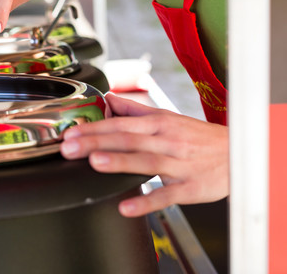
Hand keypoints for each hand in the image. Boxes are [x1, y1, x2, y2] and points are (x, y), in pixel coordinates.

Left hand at [60, 93, 228, 216]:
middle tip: (68, 147)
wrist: (238, 153)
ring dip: (120, 162)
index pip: (121, 123)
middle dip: (96, 142)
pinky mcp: (190, 187)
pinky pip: (167, 195)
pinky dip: (147, 201)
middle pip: (128, 139)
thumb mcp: (167, 117)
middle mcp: (167, 141)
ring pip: (146, 161)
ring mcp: (179, 164)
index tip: (70, 132)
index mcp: (159, 124)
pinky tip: (126, 207)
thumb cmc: (197, 137)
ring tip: (95, 163)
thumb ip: (134, 110)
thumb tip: (107, 98)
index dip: (94, 127)